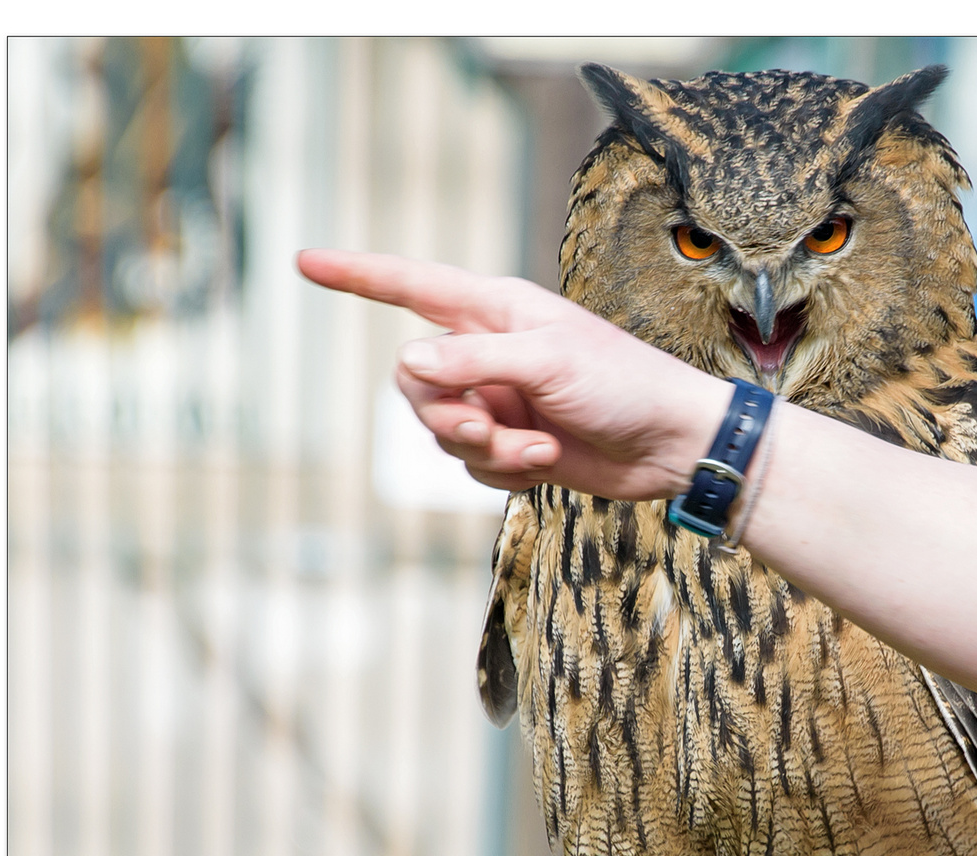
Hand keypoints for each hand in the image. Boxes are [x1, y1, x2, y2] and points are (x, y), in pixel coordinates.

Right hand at [296, 249, 731, 500]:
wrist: (672, 444)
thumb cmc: (624, 384)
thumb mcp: (547, 361)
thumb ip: (473, 359)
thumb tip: (405, 361)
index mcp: (496, 310)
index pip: (411, 287)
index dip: (357, 276)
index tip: (304, 261)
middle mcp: (489, 353)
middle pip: (414, 382)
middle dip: (445, 414)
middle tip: (490, 426)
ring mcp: (499, 401)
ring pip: (440, 431)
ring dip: (484, 450)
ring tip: (537, 450)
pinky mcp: (512, 448)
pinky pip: (471, 466)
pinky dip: (503, 473)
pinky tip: (546, 466)